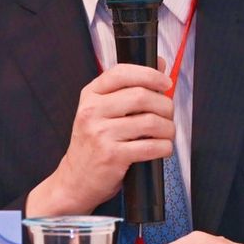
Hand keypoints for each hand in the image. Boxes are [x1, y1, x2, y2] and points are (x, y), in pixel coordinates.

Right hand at [27, 60, 173, 215]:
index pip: (122, 73)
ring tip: (167, 133)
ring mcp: (101, 133)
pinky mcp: (112, 156)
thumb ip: (129, 87)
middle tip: (169, 115)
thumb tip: (159, 63)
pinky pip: (150, 146)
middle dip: (165, 105)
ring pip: (150, 122)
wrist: (75, 181)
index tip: (166, 83)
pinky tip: (162, 148)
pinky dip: (164, 147)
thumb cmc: (94, 144)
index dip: (150, 74)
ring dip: (168, 128)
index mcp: (90, 95)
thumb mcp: (102, 111)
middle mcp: (92, 111)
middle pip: (142, 96)